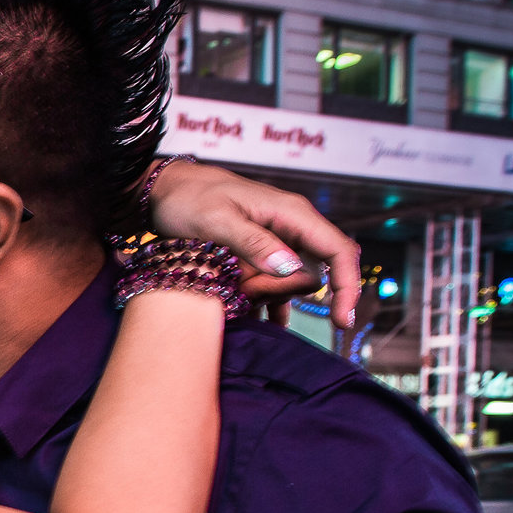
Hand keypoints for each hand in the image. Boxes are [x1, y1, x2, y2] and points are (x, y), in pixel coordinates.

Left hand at [146, 161, 362, 328]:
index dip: (347, 287)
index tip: (341, 322)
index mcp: (292, 213)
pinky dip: (269, 303)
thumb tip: (289, 268)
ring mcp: (279, 241)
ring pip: (294, 283)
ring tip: (233, 291)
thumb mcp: (216, 220)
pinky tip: (258, 319)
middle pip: (315, 274)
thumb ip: (253, 242)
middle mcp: (293, 227)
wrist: (165, 190)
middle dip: (285, 294)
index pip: (339, 251)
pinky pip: (278, 285)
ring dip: (269, 297)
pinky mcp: (263, 254)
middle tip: (243, 291)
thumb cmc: (188, 198)